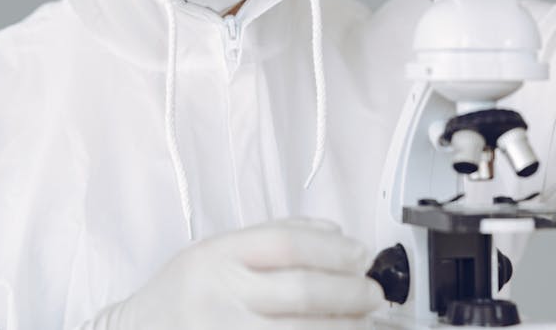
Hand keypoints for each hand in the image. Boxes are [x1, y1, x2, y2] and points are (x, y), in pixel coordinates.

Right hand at [80, 218, 382, 329]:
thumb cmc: (182, 296)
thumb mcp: (214, 252)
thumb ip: (272, 237)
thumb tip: (337, 235)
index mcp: (215, 257)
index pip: (287, 244)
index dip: (334, 250)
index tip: (361, 255)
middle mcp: (216, 297)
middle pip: (301, 291)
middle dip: (350, 293)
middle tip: (373, 294)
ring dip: (345, 328)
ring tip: (366, 322)